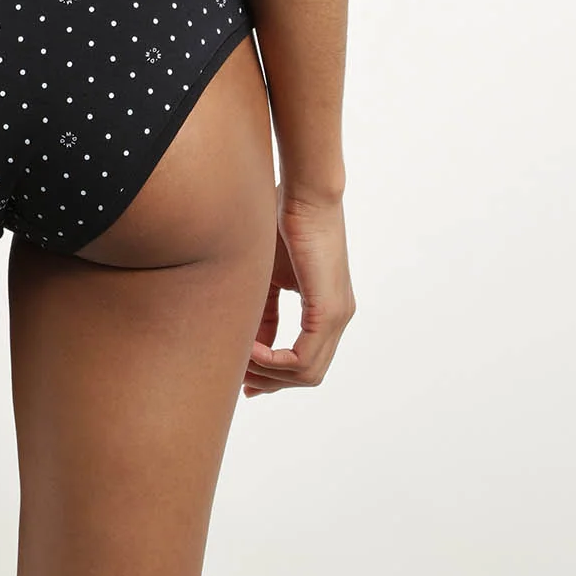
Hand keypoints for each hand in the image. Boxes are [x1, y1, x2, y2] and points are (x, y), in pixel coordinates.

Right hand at [244, 189, 353, 396]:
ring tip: (238, 358)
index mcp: (326, 309)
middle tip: (239, 380)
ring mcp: (337, 316)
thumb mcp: (268, 276)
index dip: (272, 375)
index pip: (304, 360)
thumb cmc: (283, 221)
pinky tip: (249, 349)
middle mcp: (337, 317)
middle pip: (306, 374)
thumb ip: (263, 311)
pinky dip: (273, 361)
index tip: (243, 379)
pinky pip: (302, 358)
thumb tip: (248, 342)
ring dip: (268, 373)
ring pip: (306, 372)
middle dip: (270, 381)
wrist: (304, 193)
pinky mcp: (329, 310)